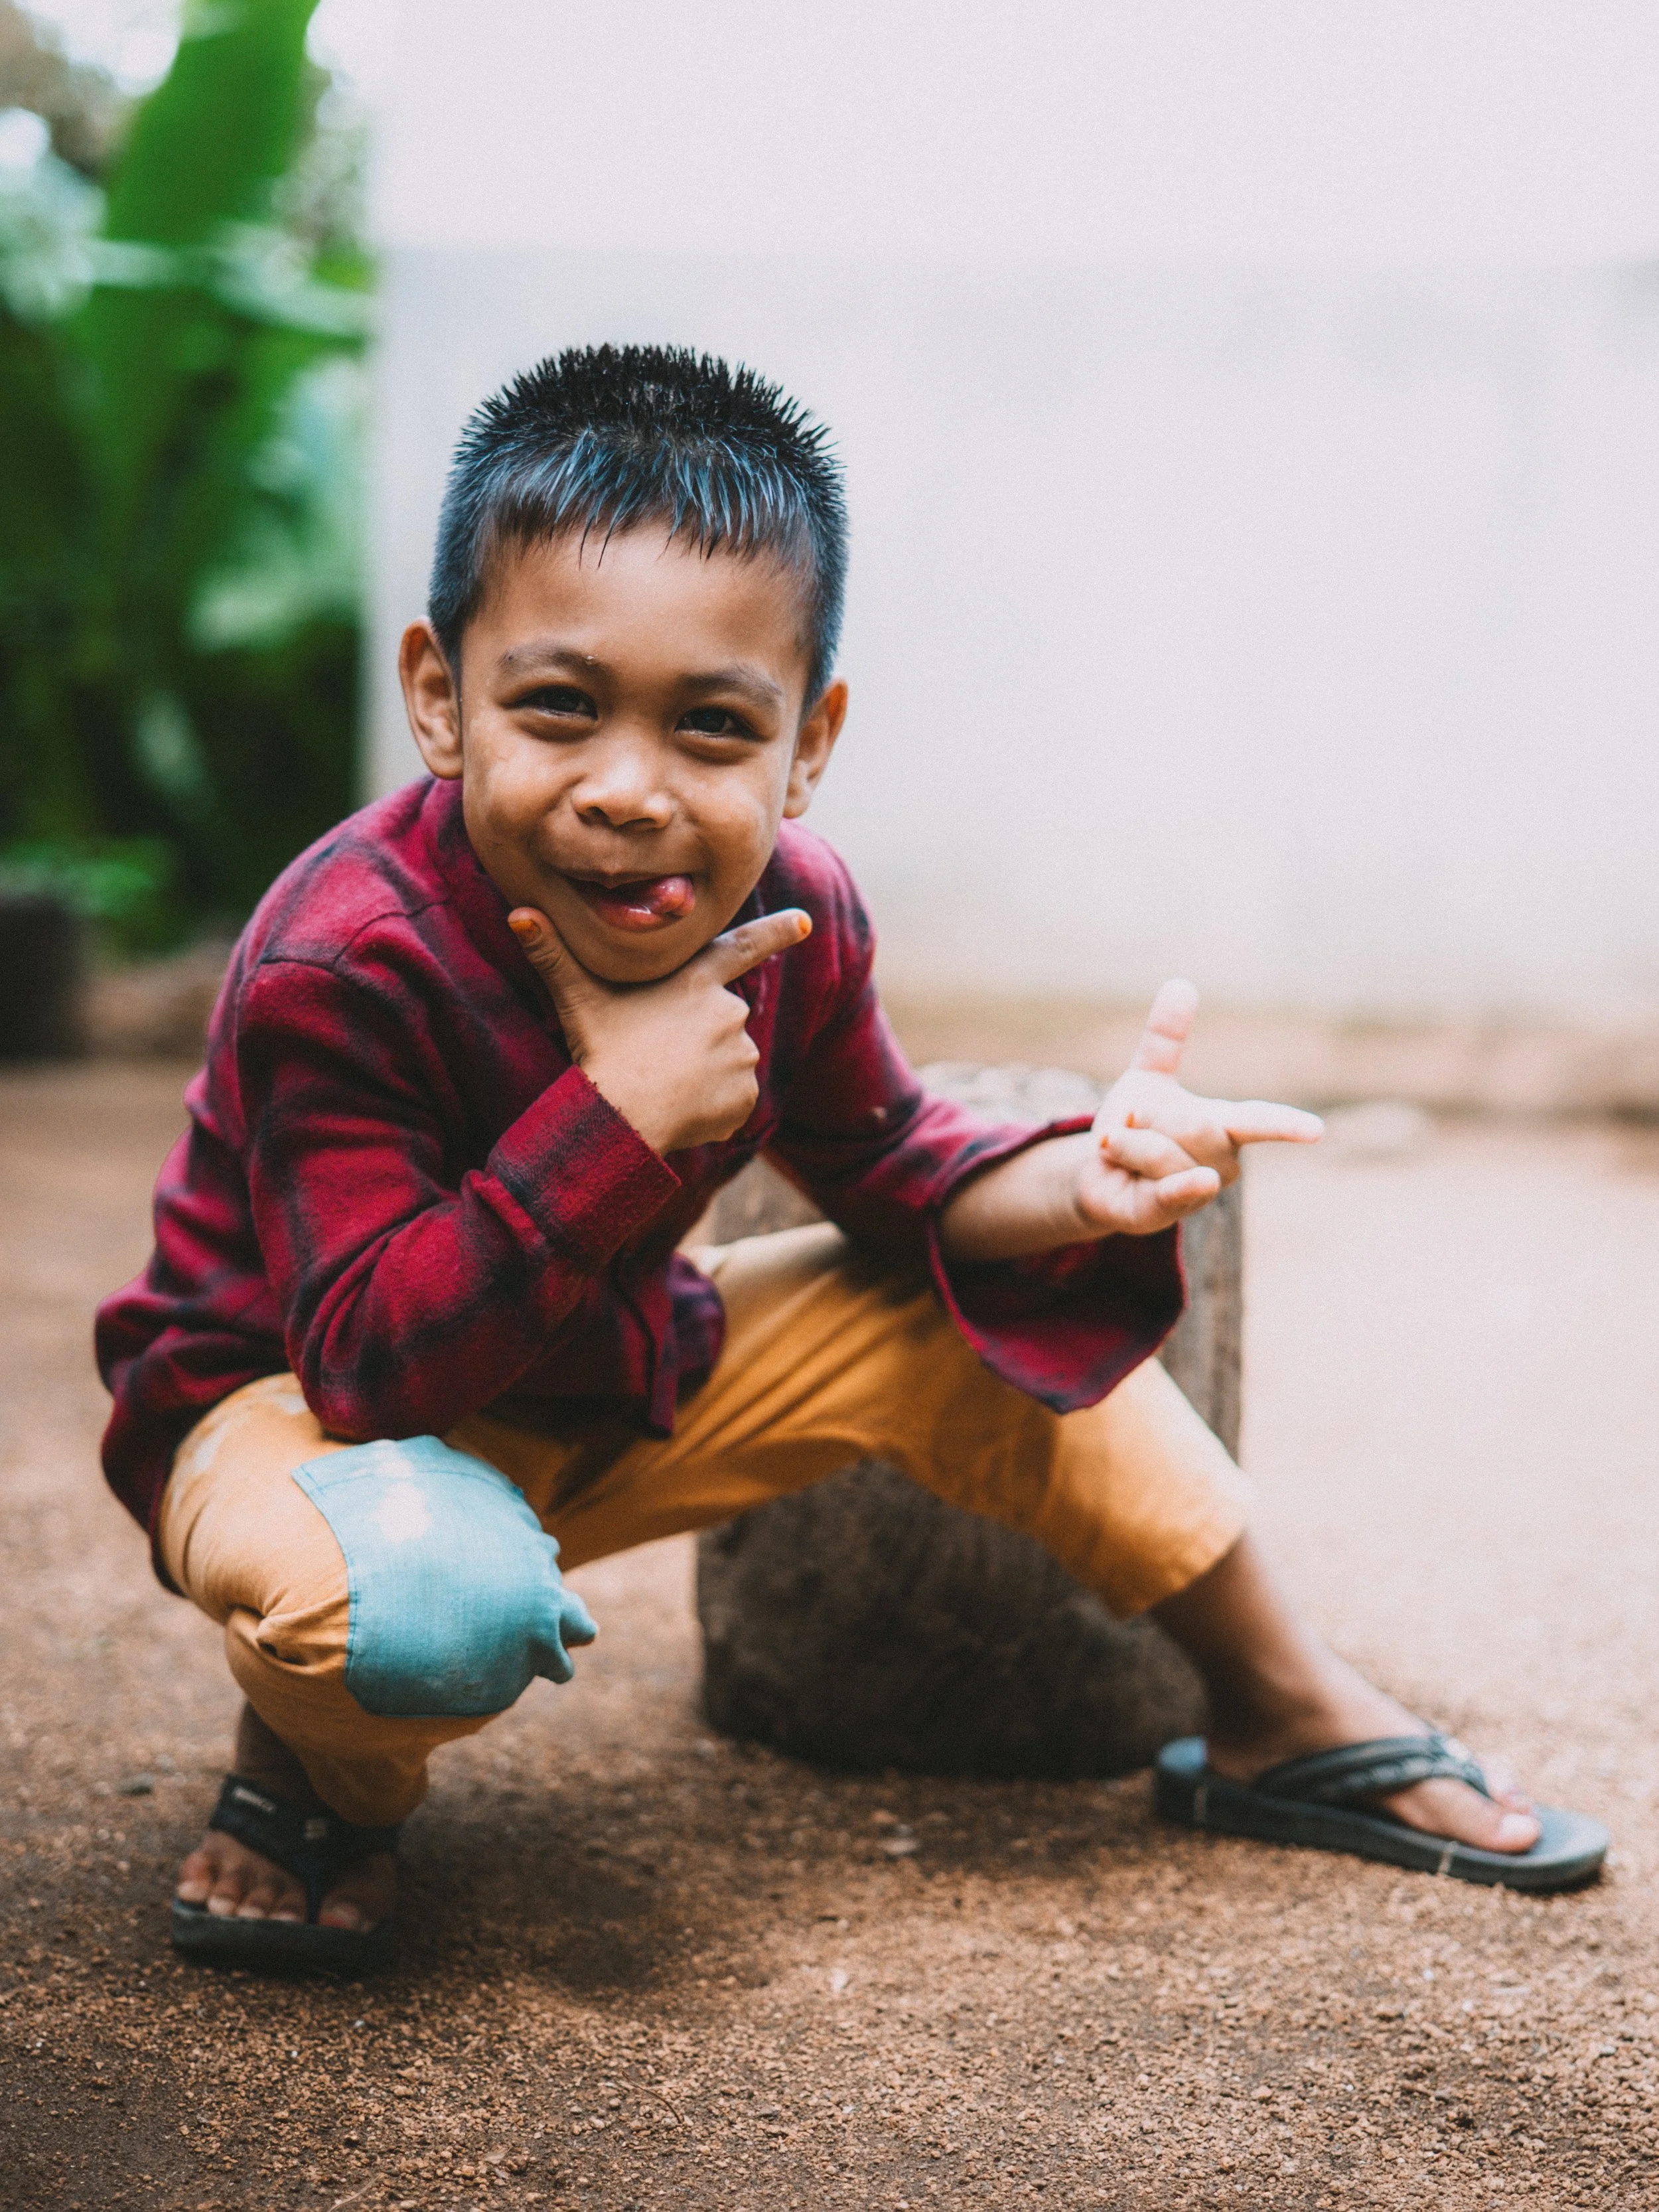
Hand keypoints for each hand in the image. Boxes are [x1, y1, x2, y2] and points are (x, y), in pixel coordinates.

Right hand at [508, 904, 810, 1154]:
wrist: (624, 1115)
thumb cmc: (601, 1051)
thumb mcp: (577, 998)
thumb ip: (552, 954)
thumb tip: (518, 912)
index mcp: (697, 982)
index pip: (743, 947)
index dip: (776, 932)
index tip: (806, 922)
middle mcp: (731, 1013)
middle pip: (721, 1021)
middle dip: (696, 1038)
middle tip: (657, 1056)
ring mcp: (743, 1055)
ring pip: (727, 1063)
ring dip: (703, 1073)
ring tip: (665, 1085)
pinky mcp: (747, 1096)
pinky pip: (733, 1101)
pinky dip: (712, 1107)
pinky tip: (681, 1110)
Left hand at [1076, 978, 1322, 1235]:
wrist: (1096, 1175)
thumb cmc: (1134, 1129)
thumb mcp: (1147, 1077)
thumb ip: (1165, 1036)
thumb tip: (1181, 983)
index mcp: (1225, 1126)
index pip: (1261, 1121)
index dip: (1287, 1125)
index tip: (1317, 1131)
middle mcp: (1220, 1161)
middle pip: (1192, 1123)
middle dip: (1148, 1114)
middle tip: (1128, 1122)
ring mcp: (1198, 1192)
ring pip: (1165, 1150)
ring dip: (1128, 1141)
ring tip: (1118, 1147)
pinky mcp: (1168, 1214)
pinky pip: (1175, 1191)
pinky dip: (1181, 1184)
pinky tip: (1193, 1182)